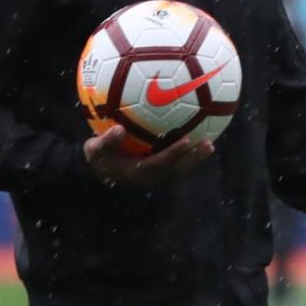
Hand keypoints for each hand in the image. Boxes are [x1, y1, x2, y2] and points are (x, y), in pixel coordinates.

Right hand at [84, 125, 214, 185]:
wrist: (100, 172)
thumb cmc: (98, 157)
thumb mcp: (94, 149)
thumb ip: (106, 140)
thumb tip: (119, 129)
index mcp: (137, 171)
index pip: (160, 162)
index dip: (174, 153)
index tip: (187, 140)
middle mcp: (150, 176)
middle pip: (176, 168)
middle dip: (193, 157)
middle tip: (209, 145)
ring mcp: (155, 176)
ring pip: (179, 168)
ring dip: (195, 158)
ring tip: (210, 144)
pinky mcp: (158, 172)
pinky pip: (176, 164)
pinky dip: (188, 155)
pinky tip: (199, 141)